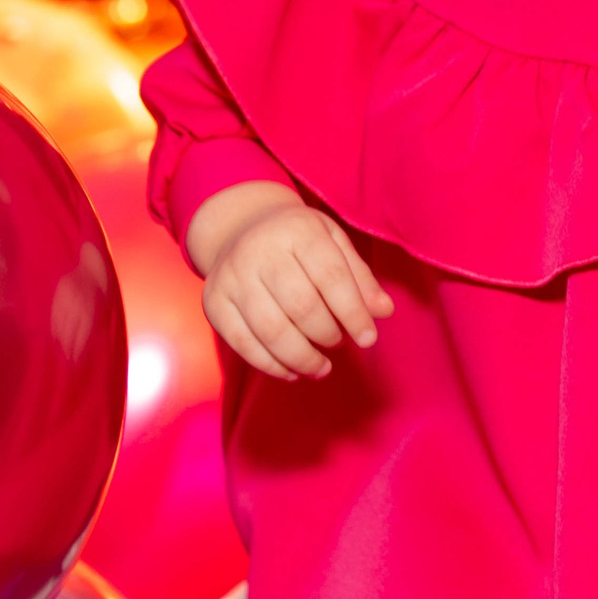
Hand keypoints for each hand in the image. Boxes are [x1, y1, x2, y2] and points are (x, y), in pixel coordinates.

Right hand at [185, 181, 393, 381]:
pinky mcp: (213, 303)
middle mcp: (259, 250)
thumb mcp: (332, 242)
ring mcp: (232, 277)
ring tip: (321, 366)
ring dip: (303, 358)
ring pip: (272, 331)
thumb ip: (359, 277)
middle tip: (338, 343)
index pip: (332, 277)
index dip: (354, 313)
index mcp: (297, 230)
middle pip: (302, 307)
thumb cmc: (296, 239)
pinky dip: (271, 365)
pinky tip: (292, 371)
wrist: (238, 227)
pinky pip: (243, 344)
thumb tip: (383, 312)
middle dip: (328, 335)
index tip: (368, 338)